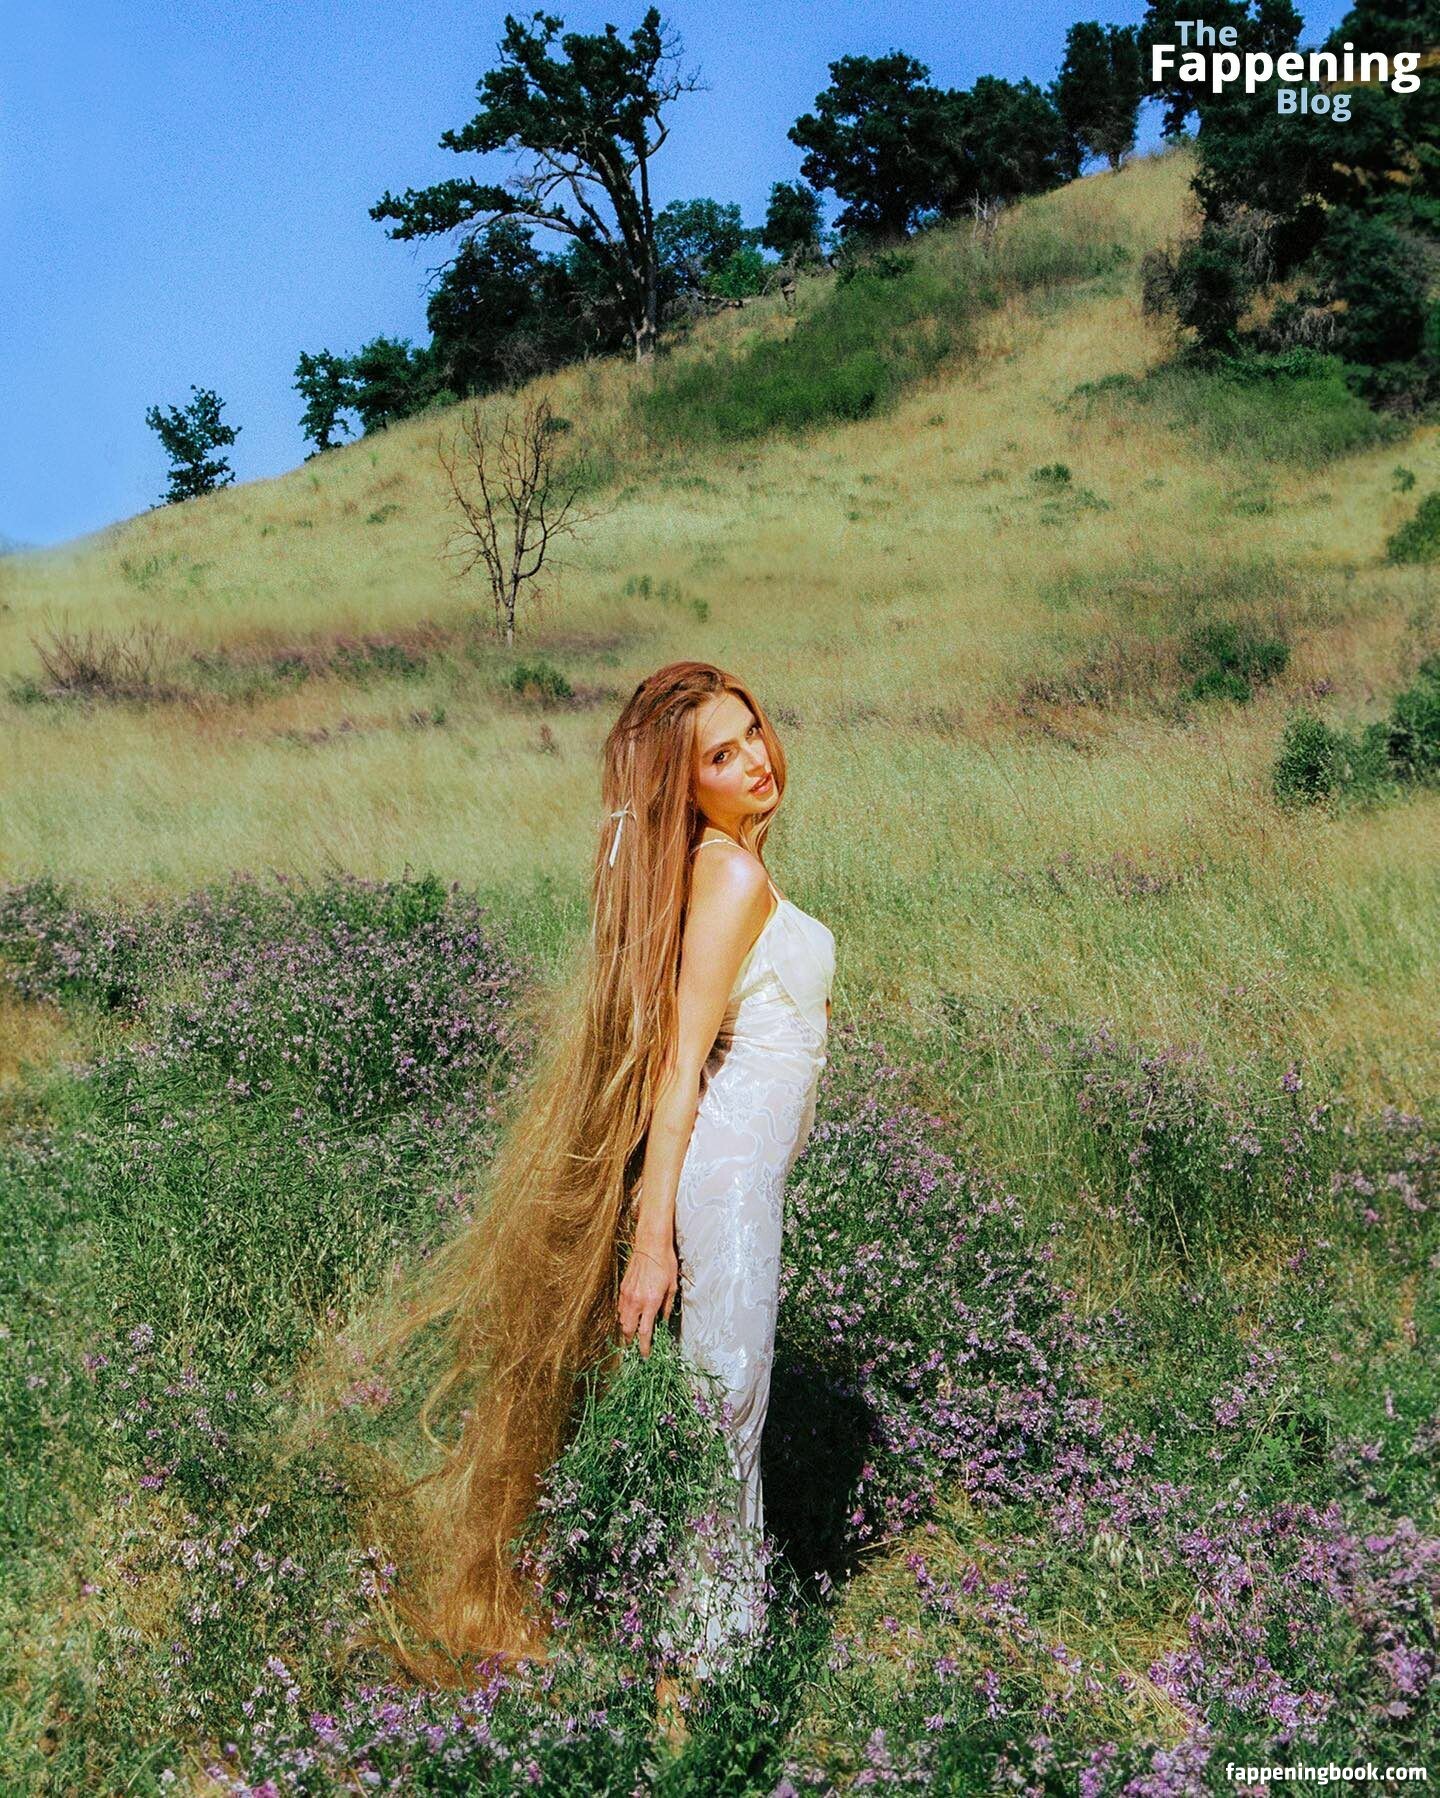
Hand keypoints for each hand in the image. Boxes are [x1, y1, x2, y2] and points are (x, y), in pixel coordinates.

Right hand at [618, 1239, 677, 1358]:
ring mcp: (627, 1294)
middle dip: (631, 1341)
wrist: (651, 1244)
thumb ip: (667, 1306)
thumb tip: (664, 1320)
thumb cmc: (665, 1263)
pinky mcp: (623, 1288)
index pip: (645, 1332)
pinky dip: (624, 1315)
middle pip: (628, 1330)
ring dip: (627, 1328)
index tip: (646, 1355)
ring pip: (622, 1320)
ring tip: (634, 1332)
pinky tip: (630, 1315)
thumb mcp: (672, 1286)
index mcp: (650, 1302)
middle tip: (637, 1346)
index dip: (645, 1347)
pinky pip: (620, 1308)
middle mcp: (636, 1301)